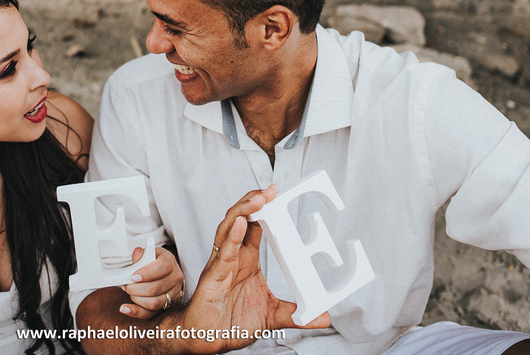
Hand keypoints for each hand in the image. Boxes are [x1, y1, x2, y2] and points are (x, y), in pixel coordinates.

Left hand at [120, 247, 184, 319]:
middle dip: (136, 288)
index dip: (147, 273)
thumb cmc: (154, 262)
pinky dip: (135, 312)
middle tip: (126, 285)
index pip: (163, 267)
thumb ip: (142, 255)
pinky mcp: (166, 306)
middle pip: (156, 288)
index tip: (133, 276)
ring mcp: (173, 294)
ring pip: (154, 303)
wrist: (164, 273)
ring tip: (129, 292)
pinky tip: (124, 308)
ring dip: (136, 299)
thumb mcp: (149, 253)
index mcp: (170, 262)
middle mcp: (175, 279)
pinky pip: (150, 313)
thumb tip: (137, 254)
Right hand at [178, 186, 330, 353]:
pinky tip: (241, 223)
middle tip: (271, 189)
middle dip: (253, 201)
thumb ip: (296, 314)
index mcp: (245, 260)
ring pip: (228, 229)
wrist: (206, 340)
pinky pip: (222, 254)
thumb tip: (324, 317)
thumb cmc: (231, 323)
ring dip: (243, 211)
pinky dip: (232, 237)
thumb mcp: (271, 316)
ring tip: (259, 198)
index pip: (253, 226)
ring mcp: (220, 265)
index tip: (277, 194)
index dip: (264, 208)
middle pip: (239, 219)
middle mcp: (232, 257)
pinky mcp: (212, 278)